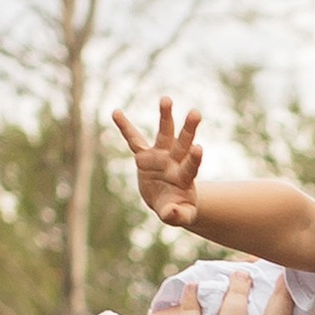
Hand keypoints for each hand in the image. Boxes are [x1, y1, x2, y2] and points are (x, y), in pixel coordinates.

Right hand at [113, 95, 202, 225]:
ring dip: (165, 116)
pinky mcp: (144, 156)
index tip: (198, 148)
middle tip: (196, 112)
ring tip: (166, 99)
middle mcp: (174, 162)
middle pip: (182, 144)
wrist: (166, 203)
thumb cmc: (176, 209)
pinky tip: (116, 112)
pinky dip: (125, 127)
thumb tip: (170, 214)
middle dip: (189, 129)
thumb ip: (177, 216)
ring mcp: (160, 157)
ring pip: (164, 134)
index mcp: (184, 178)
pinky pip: (133, 140)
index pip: (190, 166)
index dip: (194, 159)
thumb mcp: (179, 216)